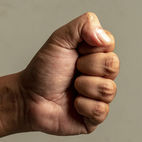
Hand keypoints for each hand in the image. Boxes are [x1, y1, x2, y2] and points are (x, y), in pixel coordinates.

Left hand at [19, 12, 119, 134]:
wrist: (28, 97)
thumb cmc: (44, 69)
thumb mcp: (60, 39)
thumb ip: (84, 25)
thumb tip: (104, 36)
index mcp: (96, 54)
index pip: (109, 45)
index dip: (90, 48)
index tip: (75, 52)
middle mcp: (101, 74)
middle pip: (113, 66)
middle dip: (87, 67)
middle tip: (73, 70)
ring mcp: (100, 96)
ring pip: (108, 89)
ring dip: (84, 87)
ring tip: (71, 88)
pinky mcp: (95, 116)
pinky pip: (100, 110)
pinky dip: (82, 106)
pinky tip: (73, 104)